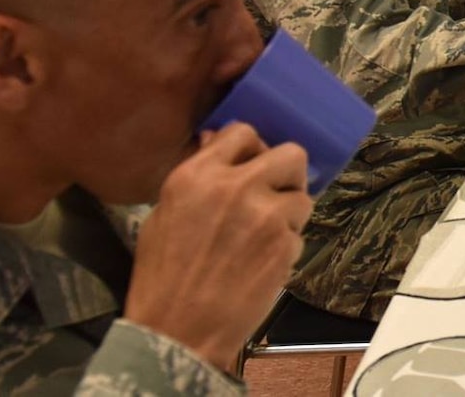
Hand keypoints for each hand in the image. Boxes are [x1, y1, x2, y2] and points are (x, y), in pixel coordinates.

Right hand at [123, 123, 311, 371]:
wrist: (177, 332)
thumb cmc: (162, 277)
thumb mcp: (163, 216)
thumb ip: (197, 176)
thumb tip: (217, 143)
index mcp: (198, 175)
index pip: (243, 132)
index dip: (252, 148)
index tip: (252, 163)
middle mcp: (236, 186)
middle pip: (291, 153)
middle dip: (287, 172)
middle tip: (274, 193)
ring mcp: (266, 215)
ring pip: (303, 197)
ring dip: (289, 213)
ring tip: (266, 235)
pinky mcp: (285, 246)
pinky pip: (299, 233)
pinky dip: (286, 245)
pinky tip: (264, 262)